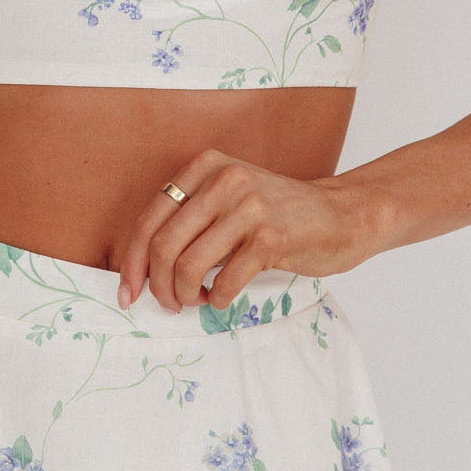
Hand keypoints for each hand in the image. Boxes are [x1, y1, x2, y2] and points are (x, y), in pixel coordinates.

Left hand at [114, 148, 373, 311]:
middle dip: (158, 286)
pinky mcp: (271, 237)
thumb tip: (141, 269)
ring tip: (197, 300)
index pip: (150, 218)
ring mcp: (249, 207)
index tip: (128, 293)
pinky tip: (222, 298)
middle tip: (168, 304)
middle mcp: (225, 179)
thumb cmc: (278, 214)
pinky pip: (224, 282)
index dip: (132, 262)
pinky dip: (217, 300)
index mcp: (206, 166)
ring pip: (189, 266)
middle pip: (164, 245)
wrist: (341, 215)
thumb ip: (190, 219)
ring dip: (186, 296)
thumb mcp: (229, 199)